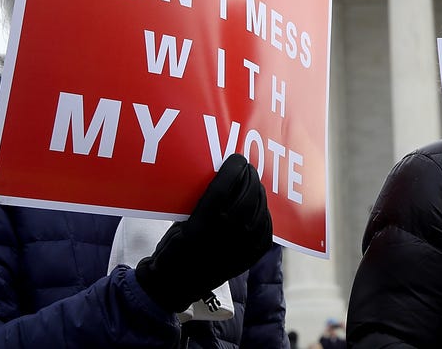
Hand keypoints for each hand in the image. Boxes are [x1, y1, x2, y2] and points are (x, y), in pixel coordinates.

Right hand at [136, 154, 272, 312]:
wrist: (177, 283)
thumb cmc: (175, 247)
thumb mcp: (181, 218)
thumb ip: (203, 199)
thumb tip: (221, 177)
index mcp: (206, 218)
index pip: (228, 182)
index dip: (235, 166)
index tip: (236, 159)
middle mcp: (228, 230)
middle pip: (248, 191)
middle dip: (248, 175)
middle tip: (246, 169)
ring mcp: (244, 243)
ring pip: (260, 206)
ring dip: (257, 192)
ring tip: (253, 185)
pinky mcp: (253, 254)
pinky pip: (266, 226)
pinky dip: (264, 213)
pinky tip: (259, 207)